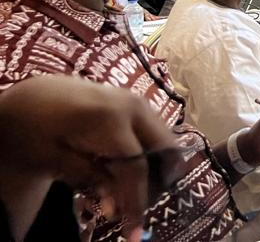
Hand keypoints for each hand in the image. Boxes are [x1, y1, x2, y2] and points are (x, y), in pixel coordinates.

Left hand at [0, 76, 177, 240]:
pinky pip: (154, 131)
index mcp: (111, 119)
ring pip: (165, 139)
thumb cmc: (36, 128)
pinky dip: (149, 153)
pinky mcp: (134, 103)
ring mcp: (136, 101)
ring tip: (130, 191)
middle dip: (158, 182)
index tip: (134, 233)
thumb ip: (89, 179)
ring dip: (156, 168)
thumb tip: (116, 208)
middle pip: (165, 148)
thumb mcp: (54, 158)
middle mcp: (133, 106)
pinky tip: (125, 171)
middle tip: (137, 207)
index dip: (137, 202)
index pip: (136, 167)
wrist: (30, 95)